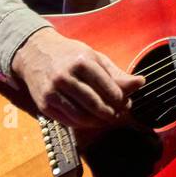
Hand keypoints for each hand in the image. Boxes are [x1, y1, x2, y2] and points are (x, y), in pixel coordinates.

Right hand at [11, 28, 146, 129]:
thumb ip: (116, 73)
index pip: (109, 88)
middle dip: (112, 113)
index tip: (126, 103)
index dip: (121, 100)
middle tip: (119, 114)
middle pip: (96, 104)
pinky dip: (82, 123)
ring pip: (82, 116)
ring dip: (98, 121)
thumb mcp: (94, 57)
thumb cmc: (70, 55)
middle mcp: (66, 76)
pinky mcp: (44, 104)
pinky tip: (90, 119)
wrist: (34, 53)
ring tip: (106, 118)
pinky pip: (68, 121)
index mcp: (82, 61)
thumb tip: (141, 82)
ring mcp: (53, 91)